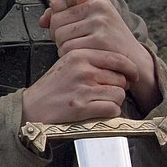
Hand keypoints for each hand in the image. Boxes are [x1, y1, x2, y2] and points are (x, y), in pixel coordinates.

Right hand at [21, 48, 136, 123]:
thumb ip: (92, 60)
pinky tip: (100, 110)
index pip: (117, 58)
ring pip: (119, 94)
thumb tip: (122, 67)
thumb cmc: (53, 87)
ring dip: (114, 101)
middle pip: (121, 78)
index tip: (133, 75)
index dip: (130, 69)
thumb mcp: (69, 63)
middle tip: (108, 92)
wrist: (33, 107)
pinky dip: (110, 112)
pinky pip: (112, 109)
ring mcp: (82, 88)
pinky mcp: (81, 107)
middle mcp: (82, 69)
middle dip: (119, 87)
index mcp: (79, 54)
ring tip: (101, 101)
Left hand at [38, 0, 161, 114]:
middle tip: (74, 41)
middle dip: (58, 35)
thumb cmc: (110, 39)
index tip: (66, 25)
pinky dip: (72, 56)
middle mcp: (98, 5)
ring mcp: (99, 22)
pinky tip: (85, 56)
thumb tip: (42, 20)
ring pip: (60, 36)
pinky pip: (68, 49)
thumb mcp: (91, 19)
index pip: (57, 1)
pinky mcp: (99, 40)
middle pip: (56, 21)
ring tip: (82, 48)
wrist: (134, 59)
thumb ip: (64, 15)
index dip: (56, 17)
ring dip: (64, 47)